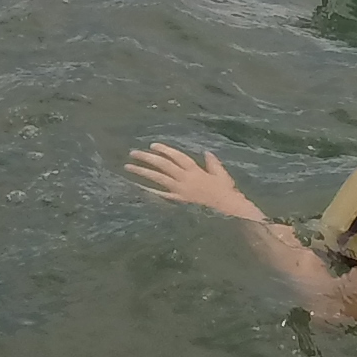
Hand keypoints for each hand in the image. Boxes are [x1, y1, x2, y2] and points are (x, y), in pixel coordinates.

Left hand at [126, 143, 263, 221]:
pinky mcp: (179, 202)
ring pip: (158, 179)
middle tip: (133, 153)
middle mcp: (185, 179)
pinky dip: (150, 191)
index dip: (164, 150)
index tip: (152, 145)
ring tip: (129, 167)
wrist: (228, 211)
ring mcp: (180, 191)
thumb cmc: (226, 192)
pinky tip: (138, 188)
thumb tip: (206, 153)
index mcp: (195, 170)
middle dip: (147, 158)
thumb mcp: (221, 175)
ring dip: (143, 172)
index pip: (177, 157)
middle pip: (163, 165)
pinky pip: (162, 196)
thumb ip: (213, 163)